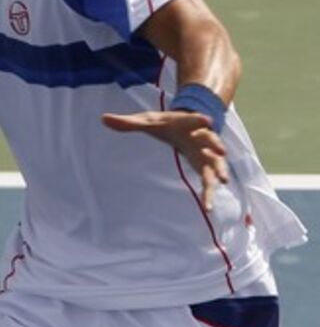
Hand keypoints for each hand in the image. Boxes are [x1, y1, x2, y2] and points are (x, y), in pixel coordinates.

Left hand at [101, 110, 228, 210]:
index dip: (198, 120)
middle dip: (216, 145)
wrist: (189, 124)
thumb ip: (128, 122)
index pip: (193, 120)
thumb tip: (102, 118)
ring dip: (219, 170)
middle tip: (222, 151)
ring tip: (223, 181)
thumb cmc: (166, 123)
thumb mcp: (147, 121)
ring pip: (216, 162)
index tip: (207, 120)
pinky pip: (210, 178)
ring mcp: (207, 152)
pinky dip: (210, 191)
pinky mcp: (207, 165)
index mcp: (187, 123)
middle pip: (211, 140)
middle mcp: (202, 137)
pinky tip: (208, 207)